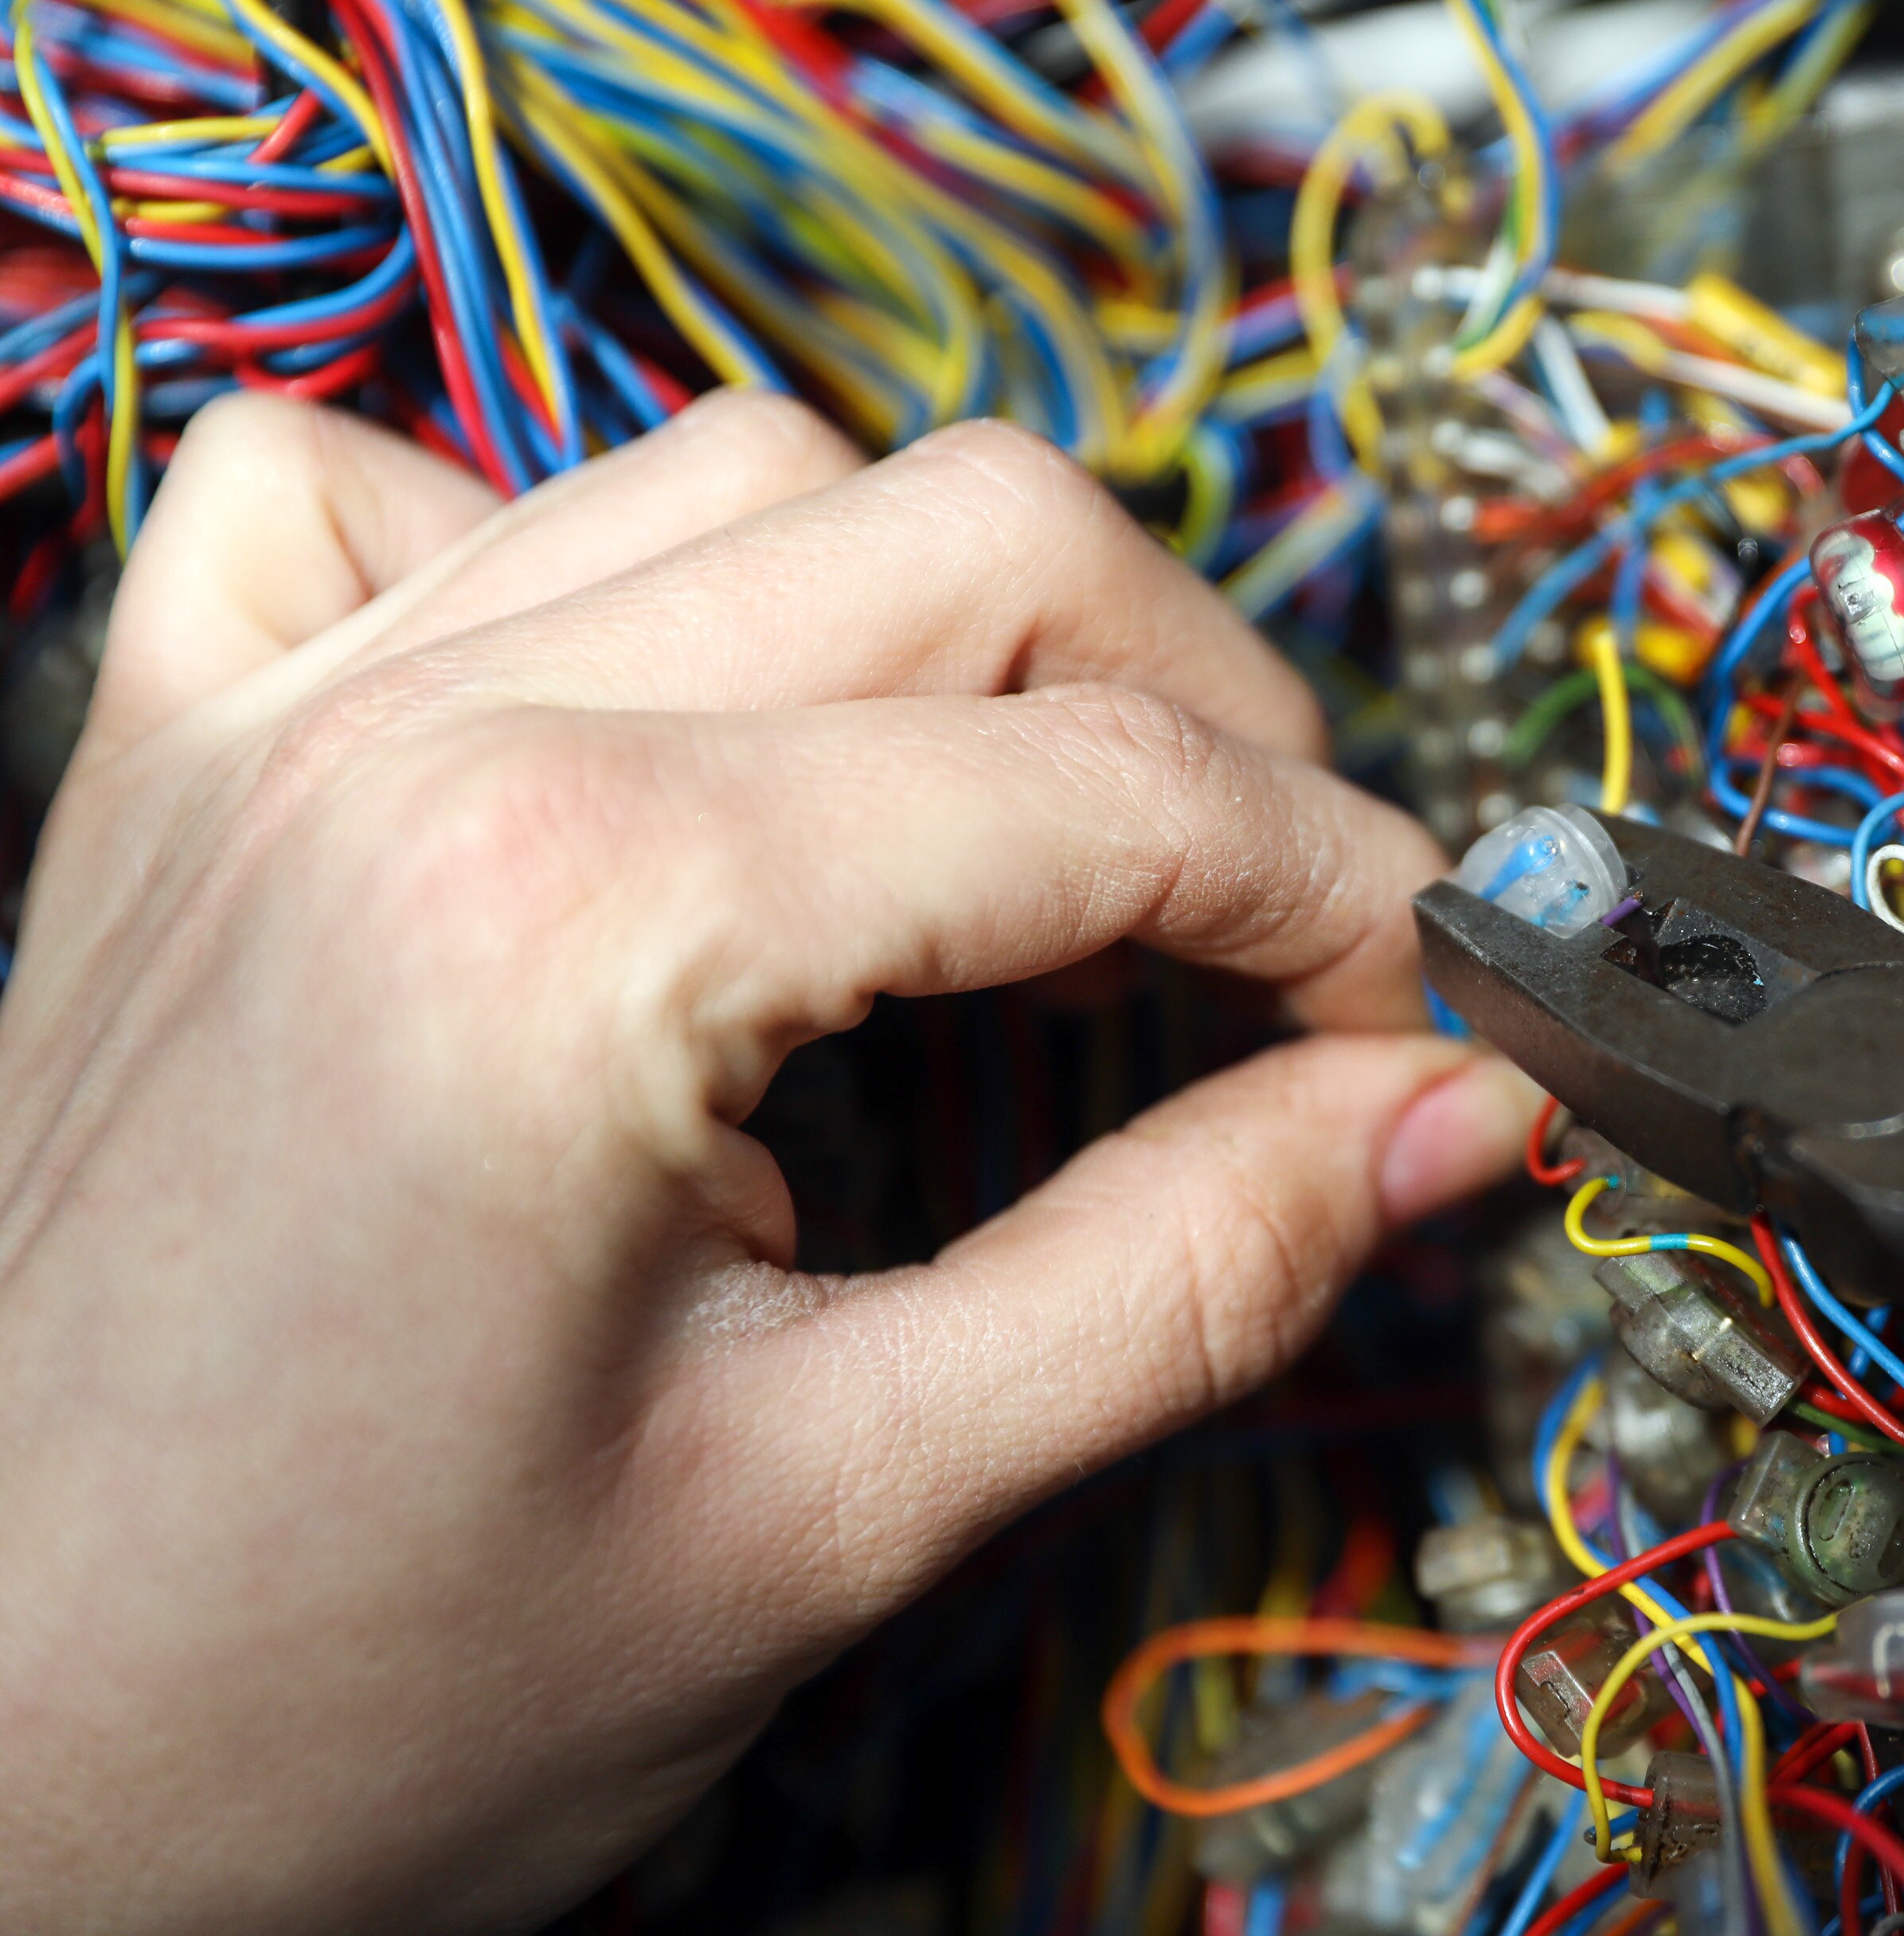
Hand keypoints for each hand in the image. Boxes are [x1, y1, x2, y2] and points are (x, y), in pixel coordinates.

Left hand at [0, 394, 1536, 1933]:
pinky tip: (654, 724)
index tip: (1422, 1015)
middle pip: (976, 535)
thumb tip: (1450, 1112)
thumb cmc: (336, 1707)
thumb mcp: (837, 1513)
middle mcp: (418, 739)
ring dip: (944, 622)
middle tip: (1273, 937)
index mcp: (578, 913)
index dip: (1338, 896)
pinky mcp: (176, 756)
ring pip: (743, 472)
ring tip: (1012, 848)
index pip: (1115, 789)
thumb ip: (1187, 1274)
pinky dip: (577, 550)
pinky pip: (390, 485)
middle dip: (1203, 718)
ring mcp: (274, 719)